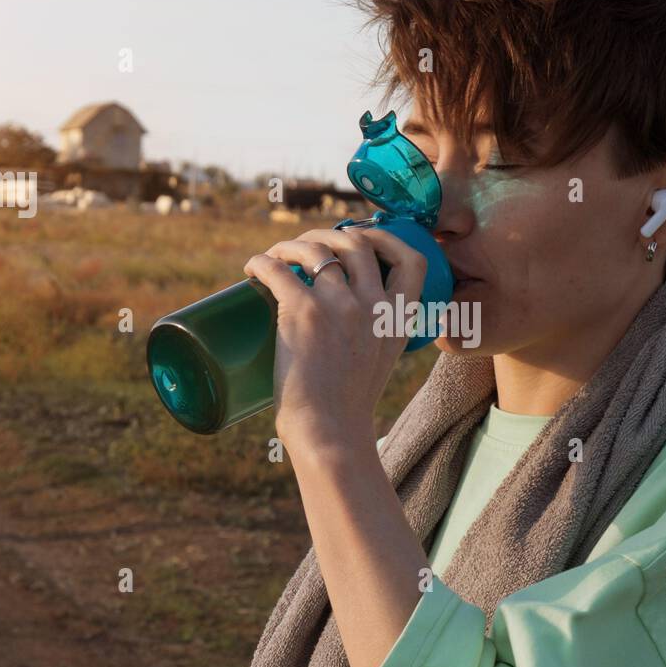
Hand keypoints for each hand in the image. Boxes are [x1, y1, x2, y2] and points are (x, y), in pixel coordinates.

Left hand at [243, 226, 427, 448]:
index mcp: (399, 319)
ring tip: (277, 256)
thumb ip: (374, 336)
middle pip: (357, 243)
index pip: (412, 260)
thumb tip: (347, 321)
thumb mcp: (380, 362)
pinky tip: (253, 267)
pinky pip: (278, 268)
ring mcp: (339, 305)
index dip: (388, 239)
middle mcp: (374, 305)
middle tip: (307, 247)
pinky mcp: (303, 311)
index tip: (363, 238)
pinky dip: (261, 261)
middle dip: (331, 234)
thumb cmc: (348, 406)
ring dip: (292, 244)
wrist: (329, 432)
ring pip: (316, 248)